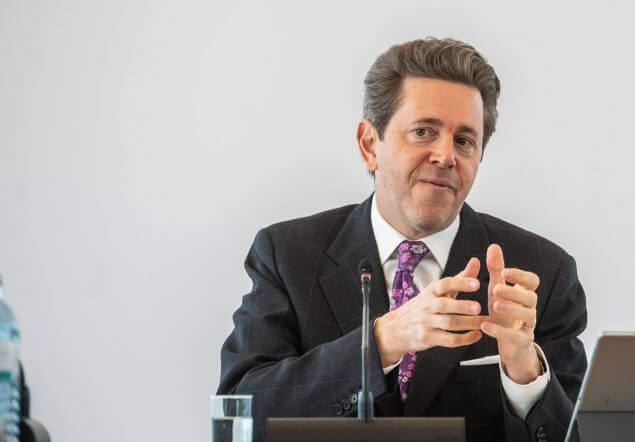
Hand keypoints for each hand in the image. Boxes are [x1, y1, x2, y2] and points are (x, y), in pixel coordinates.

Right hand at [374, 257, 486, 367]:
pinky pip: (448, 340)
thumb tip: (476, 262)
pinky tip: (476, 335)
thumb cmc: (423, 307)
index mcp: (431, 291)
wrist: (397, 327)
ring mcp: (427, 323)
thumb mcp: (437, 291)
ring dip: (468, 324)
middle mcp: (428, 306)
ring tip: (484, 322)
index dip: (460, 283)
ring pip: (448, 323)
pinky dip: (464, 339)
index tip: (476, 283)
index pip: (444, 284)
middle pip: (444, 305)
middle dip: (461, 306)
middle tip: (478, 307)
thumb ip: (459, 278)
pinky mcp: (428, 338)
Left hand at [481, 244, 541, 383]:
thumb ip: (496, 270)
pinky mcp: (522, 342)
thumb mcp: (497, 289)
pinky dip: (501, 332)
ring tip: (494, 305)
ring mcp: (528, 326)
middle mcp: (530, 308)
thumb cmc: (504, 311)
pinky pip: (516, 337)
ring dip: (511, 309)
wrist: (510, 344)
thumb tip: (493, 246)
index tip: (504, 272)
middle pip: (531, 298)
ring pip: (528, 316)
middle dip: (514, 292)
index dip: (520, 276)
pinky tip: (485, 326)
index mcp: (525, 293)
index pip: (532, 281)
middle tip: (496, 289)